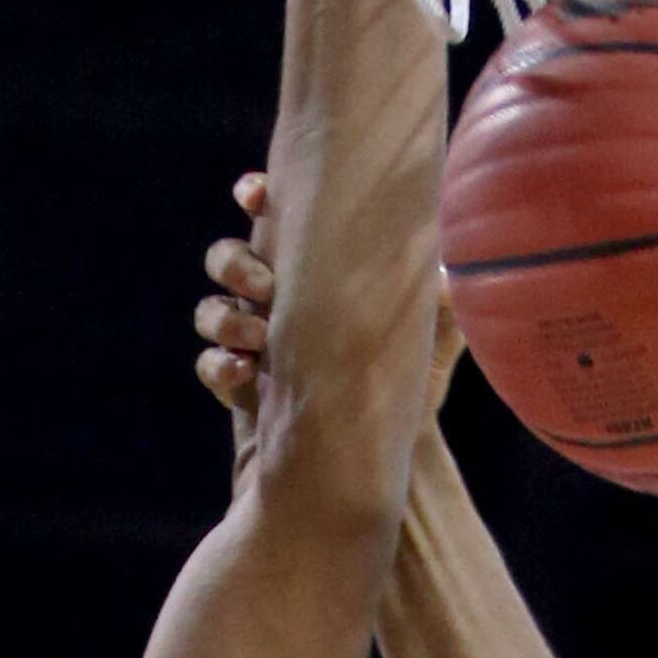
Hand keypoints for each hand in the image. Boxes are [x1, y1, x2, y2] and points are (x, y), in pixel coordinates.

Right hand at [197, 181, 460, 457]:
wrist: (380, 461)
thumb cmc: (409, 389)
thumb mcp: (434, 339)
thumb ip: (442, 300)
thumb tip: (448, 273)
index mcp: (315, 272)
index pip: (273, 221)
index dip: (254, 197)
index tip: (256, 195)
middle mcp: (278, 301)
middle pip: (227, 258)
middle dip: (235, 263)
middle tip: (267, 286)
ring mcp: (253, 343)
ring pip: (211, 309)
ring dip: (225, 318)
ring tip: (259, 341)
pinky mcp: (240, 387)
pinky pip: (208, 366)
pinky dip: (218, 366)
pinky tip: (245, 375)